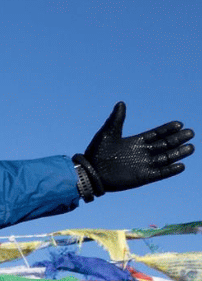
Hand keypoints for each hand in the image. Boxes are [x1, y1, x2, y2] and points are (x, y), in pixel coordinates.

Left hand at [73, 102, 193, 198]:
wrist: (89, 172)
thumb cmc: (96, 153)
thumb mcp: (107, 133)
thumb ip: (116, 119)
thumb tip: (121, 103)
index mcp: (135, 142)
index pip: (156, 134)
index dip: (167, 130)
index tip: (179, 124)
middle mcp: (142, 153)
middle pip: (164, 145)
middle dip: (177, 139)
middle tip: (191, 133)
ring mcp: (143, 165)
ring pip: (165, 158)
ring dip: (178, 154)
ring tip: (191, 148)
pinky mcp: (142, 177)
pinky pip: (159, 173)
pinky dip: (169, 170)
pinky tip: (181, 166)